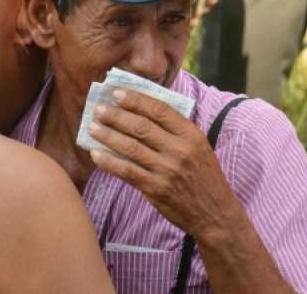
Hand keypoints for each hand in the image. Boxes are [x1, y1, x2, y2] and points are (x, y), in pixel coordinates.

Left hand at [89, 89, 241, 238]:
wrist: (214, 213)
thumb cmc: (204, 176)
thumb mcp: (199, 147)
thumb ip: (176, 131)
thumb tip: (143, 111)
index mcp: (191, 135)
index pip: (160, 110)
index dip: (136, 100)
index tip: (117, 94)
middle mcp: (180, 150)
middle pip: (141, 127)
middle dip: (116, 116)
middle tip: (98, 109)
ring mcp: (167, 170)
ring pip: (131, 147)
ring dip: (108, 136)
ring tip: (92, 128)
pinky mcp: (156, 189)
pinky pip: (127, 171)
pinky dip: (109, 162)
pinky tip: (96, 154)